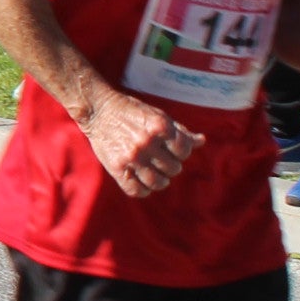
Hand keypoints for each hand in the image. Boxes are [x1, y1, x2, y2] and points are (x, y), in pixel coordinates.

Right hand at [78, 84, 202, 198]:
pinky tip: (142, 182)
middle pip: (173, 168)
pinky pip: (136, 190)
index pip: (184, 150)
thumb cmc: (131, 112)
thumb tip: (201, 141)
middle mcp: (147, 142)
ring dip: (161, 181)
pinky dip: (143, 190)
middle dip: (171, 166)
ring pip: (158, 182)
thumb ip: (179, 131)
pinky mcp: (116, 167)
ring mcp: (131, 156)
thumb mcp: (157, 116)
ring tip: (156, 175)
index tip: (173, 150)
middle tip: (161, 160)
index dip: (181, 152)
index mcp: (160, 126)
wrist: (98, 109)